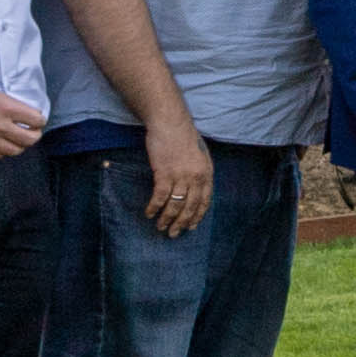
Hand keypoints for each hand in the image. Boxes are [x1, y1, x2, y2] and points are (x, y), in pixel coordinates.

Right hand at [143, 120, 213, 239]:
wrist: (170, 122)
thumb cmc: (183, 136)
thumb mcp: (200, 155)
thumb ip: (199, 172)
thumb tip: (195, 189)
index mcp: (207, 173)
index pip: (204, 201)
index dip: (197, 216)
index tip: (191, 227)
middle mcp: (196, 177)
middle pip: (190, 207)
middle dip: (181, 223)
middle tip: (173, 234)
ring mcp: (180, 175)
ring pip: (175, 205)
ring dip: (166, 219)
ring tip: (160, 227)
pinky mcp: (164, 173)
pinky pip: (160, 197)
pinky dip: (154, 207)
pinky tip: (149, 213)